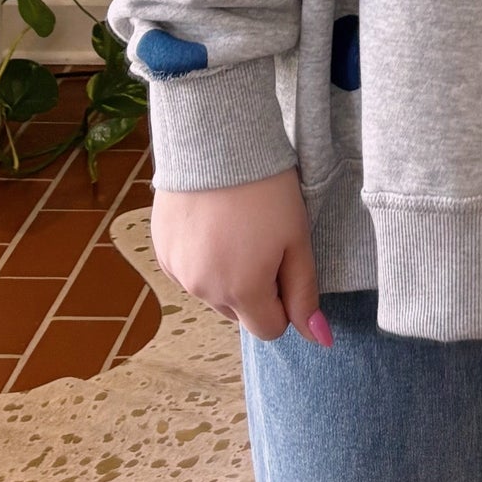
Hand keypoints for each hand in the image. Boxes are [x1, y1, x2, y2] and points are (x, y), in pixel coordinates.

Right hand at [149, 170, 328, 345]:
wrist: (215, 142)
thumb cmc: (265, 190)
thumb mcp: (297, 240)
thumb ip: (304, 293)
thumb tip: (319, 339)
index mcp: (242, 292)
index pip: (269, 330)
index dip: (283, 303)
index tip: (284, 265)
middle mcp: (204, 291)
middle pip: (239, 313)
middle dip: (254, 290)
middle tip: (262, 242)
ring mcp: (177, 272)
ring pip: (213, 293)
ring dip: (226, 275)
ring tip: (235, 228)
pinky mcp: (162, 252)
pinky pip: (188, 273)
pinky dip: (202, 259)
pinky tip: (212, 224)